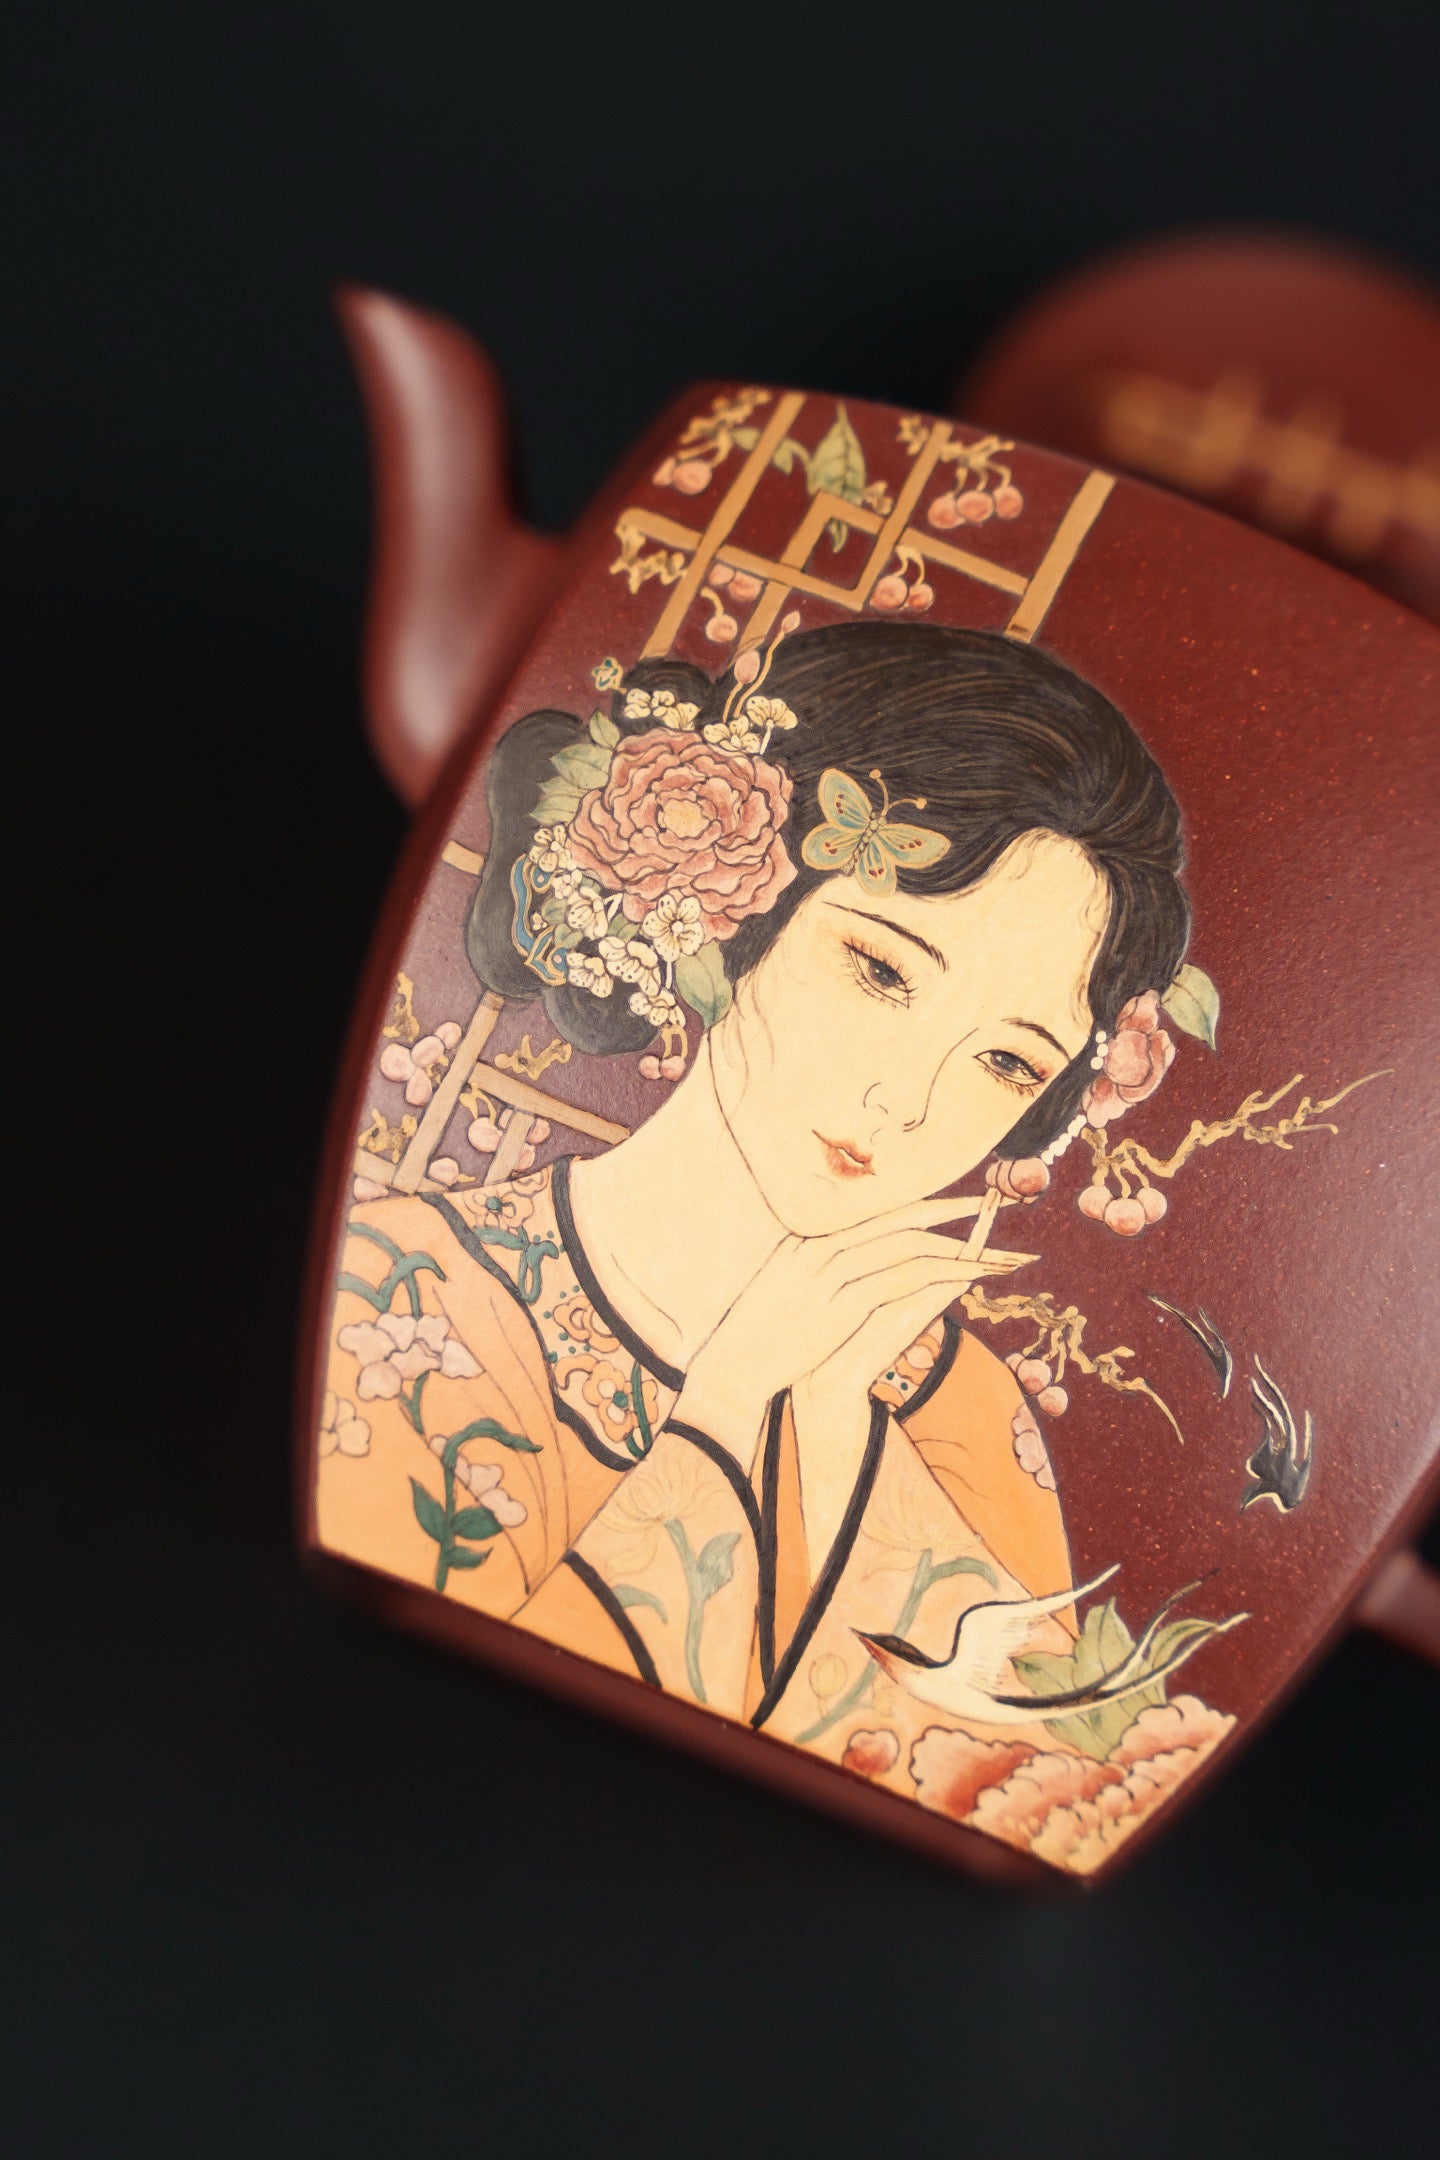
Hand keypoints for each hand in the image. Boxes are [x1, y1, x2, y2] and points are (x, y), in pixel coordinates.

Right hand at [672, 1198, 1030, 1470]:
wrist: (732, 1371)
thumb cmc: (756, 1339)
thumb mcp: (784, 1291)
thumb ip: (815, 1270)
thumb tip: (849, 1263)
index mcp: (807, 1239)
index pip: (875, 1212)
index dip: (921, 1204)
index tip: (956, 1200)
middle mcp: (820, 1246)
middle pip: (898, 1220)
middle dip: (950, 1210)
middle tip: (992, 1202)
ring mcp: (830, 1272)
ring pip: (908, 1246)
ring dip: (956, 1246)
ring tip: (992, 1250)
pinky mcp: (841, 1302)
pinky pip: (904, 1277)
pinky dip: (941, 1272)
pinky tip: (969, 1274)